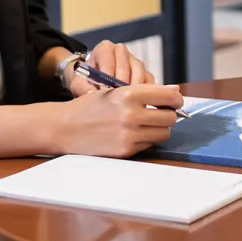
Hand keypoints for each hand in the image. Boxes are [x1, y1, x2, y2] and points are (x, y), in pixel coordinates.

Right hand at [54, 84, 184, 157]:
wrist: (65, 127)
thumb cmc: (90, 106)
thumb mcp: (115, 90)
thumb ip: (145, 90)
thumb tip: (175, 90)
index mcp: (128, 93)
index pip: (169, 96)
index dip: (176, 99)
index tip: (175, 101)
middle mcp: (131, 114)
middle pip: (170, 117)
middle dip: (167, 115)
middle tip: (158, 113)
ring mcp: (129, 134)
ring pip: (163, 133)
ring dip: (158, 128)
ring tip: (145, 123)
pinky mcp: (126, 150)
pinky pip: (149, 144)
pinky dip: (146, 139)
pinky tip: (132, 133)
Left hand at [66, 40, 153, 96]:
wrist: (91, 81)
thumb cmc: (85, 80)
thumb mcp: (77, 83)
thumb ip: (82, 88)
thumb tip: (92, 96)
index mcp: (104, 48)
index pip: (109, 60)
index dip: (108, 77)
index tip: (105, 91)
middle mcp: (121, 51)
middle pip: (126, 65)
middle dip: (121, 84)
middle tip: (117, 100)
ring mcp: (134, 60)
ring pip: (139, 70)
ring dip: (134, 87)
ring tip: (127, 102)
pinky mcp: (144, 71)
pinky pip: (149, 78)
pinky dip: (145, 90)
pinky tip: (138, 102)